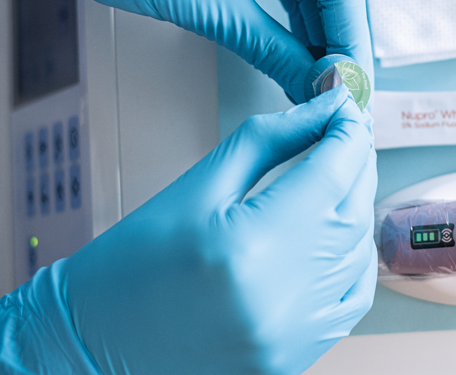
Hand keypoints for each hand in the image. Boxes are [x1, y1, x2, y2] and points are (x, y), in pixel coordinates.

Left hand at [0, 0, 372, 102]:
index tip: (353, 89)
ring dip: (313, 38)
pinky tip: (294, 57)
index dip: (352, 44)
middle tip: (339, 95)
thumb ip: (273, 49)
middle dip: (335, 45)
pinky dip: (287, 23)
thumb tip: (316, 86)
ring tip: (319, 84)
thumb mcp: (209, 7)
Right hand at [0, 87, 376, 373]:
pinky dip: (354, 256)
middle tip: (344, 131)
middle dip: (355, 161)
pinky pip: (354, 297)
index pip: (331, 172)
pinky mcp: (296, 355)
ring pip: (359, 250)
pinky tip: (337, 232)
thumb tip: (320, 111)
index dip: (347, 131)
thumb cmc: (130, 265)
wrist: (96, 342)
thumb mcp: (197, 185)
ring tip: (335, 175)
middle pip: (352, 207)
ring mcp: (294, 333)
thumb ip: (268, 141)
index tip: (345, 106)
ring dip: (356, 204)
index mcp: (249, 244)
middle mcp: (282, 295)